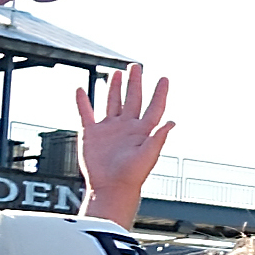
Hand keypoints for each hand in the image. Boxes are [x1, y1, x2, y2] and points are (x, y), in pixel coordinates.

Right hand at [73, 65, 173, 223]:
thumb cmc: (132, 175)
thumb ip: (159, 138)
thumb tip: (173, 122)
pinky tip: (81, 90)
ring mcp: (109, 129)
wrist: (110, 187)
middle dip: (134, 83)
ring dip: (113, 87)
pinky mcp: (91, 133)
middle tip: (136, 66)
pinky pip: (85, 113)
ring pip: (111, 102)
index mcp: (143, 130)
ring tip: (116, 73)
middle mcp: (127, 126)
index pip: (154, 107)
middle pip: (132, 99)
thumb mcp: (148, 155)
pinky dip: (82, 101)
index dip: (160, 93)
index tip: (165, 78)